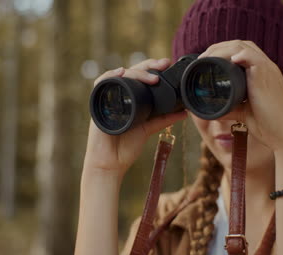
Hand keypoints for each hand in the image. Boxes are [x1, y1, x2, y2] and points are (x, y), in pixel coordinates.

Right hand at [84, 58, 187, 181]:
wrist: (110, 163)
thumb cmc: (125, 147)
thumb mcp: (148, 129)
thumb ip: (164, 119)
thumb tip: (184, 112)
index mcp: (130, 98)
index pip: (140, 76)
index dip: (153, 68)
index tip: (167, 64)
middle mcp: (119, 95)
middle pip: (131, 72)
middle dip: (148, 65)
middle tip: (163, 63)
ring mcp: (108, 99)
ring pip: (120, 76)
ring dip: (135, 72)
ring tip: (151, 76)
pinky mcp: (98, 105)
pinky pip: (101, 84)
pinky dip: (110, 76)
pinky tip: (121, 73)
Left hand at [198, 40, 282, 150]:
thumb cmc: (268, 124)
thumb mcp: (244, 113)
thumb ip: (230, 108)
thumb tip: (212, 111)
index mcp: (260, 73)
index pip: (240, 51)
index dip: (222, 51)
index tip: (204, 60)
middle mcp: (265, 67)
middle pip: (239, 45)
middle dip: (218, 47)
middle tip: (201, 58)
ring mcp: (267, 70)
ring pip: (243, 47)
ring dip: (222, 49)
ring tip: (206, 57)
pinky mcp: (267, 77)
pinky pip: (254, 58)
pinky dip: (241, 55)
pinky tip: (230, 59)